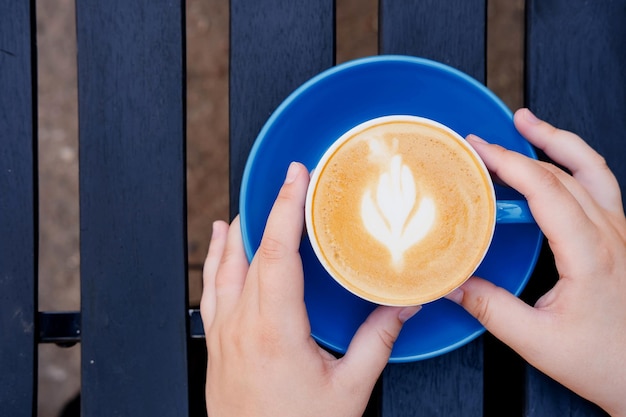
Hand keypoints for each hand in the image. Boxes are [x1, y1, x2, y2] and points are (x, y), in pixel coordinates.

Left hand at [200, 162, 420, 416]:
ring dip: (237, 231)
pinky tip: (218, 249)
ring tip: (250, 204)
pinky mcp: (216, 345)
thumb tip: (403, 306)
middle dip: (269, 209)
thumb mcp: (349, 388)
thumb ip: (377, 341)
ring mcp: (223, 334)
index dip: (286, 207)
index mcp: (275, 329)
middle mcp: (242, 325)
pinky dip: (215, 261)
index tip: (296, 177)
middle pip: (251, 251)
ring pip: (223, 266)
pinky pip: (210, 291)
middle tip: (287, 183)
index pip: (278, 251)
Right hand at [447, 108, 625, 415]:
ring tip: (529, 122)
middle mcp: (612, 235)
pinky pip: (600, 186)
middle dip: (520, 147)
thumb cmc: (606, 362)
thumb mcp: (537, 340)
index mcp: (591, 254)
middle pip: (565, 172)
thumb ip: (489, 308)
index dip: (508, 163)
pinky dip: (574, 163)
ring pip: (592, 169)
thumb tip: (451, 283)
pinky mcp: (622, 239)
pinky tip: (557, 163)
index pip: (546, 189)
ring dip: (558, 141)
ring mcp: (622, 233)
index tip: (478, 149)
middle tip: (484, 139)